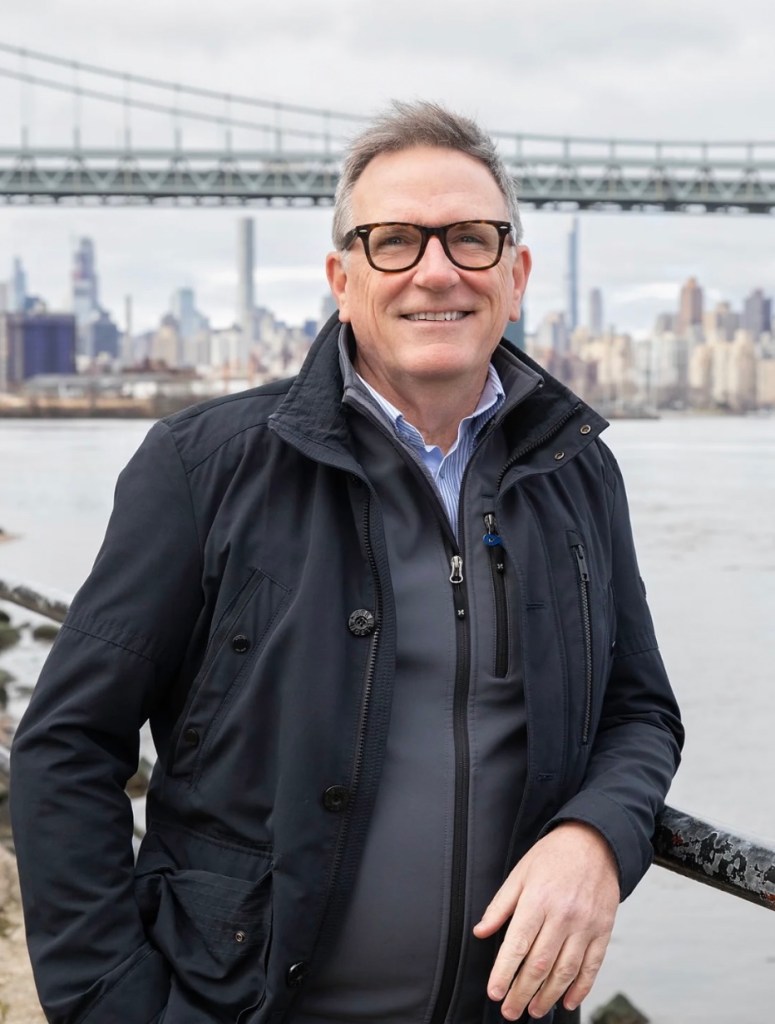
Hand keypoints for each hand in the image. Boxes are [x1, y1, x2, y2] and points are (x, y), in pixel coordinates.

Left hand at [473, 822, 619, 1019]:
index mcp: (537, 899)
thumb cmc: (553, 857)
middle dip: (521, 993)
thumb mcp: (520, 873)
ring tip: (534, 1010)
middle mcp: (562, 915)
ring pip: (565, 971)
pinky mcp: (603, 931)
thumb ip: (500, 905)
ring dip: (548, 996)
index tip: (494, 992)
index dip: (504, 972)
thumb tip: (481, 932)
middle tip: (509, 1011)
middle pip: (539, 964)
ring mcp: (586, 925)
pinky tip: (566, 1001)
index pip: (517, 944)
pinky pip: (592, 966)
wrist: (596, 842)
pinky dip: (580, 988)